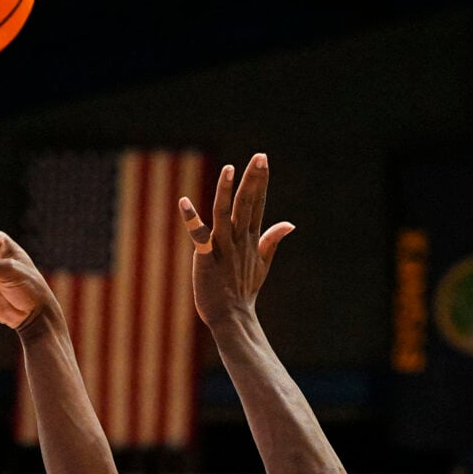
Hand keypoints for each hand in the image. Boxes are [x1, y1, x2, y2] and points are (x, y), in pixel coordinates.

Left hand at [180, 153, 294, 329]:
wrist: (231, 317)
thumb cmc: (243, 291)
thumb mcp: (262, 263)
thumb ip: (272, 241)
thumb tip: (289, 224)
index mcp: (250, 238)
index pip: (257, 204)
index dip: (260, 182)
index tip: (263, 160)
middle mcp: (238, 239)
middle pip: (246, 204)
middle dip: (253, 180)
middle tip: (260, 156)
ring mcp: (223, 248)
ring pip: (225, 214)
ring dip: (227, 192)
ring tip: (229, 169)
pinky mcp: (205, 258)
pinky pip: (199, 237)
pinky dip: (192, 220)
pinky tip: (183, 202)